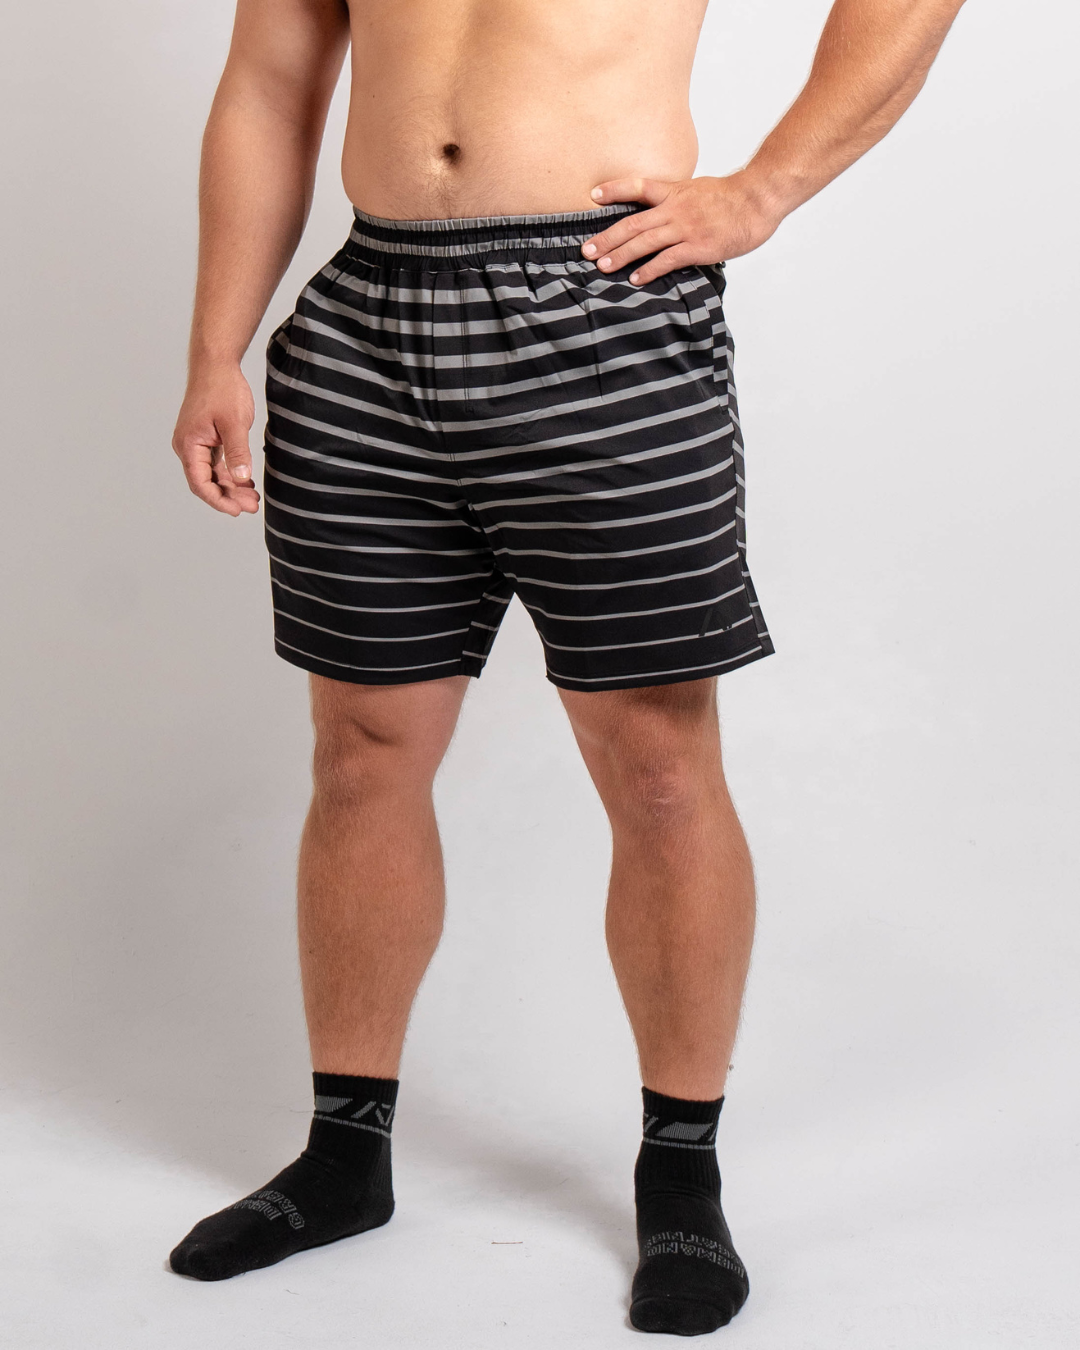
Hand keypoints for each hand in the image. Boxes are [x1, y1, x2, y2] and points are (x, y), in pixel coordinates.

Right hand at [172, 363, 259, 515]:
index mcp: (189, 445)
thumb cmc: (222, 388)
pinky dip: (230, 473)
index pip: (200, 484)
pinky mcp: (205, 438)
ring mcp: (196, 443)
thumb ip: (238, 452)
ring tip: (253, 498)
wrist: (216, 364)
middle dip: (229, 496)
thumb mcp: (235, 423)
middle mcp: (187, 447)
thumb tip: (242, 479)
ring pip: (212, 474)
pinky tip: (246, 482)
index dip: (219, 500)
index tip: (238, 510)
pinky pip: (216, 463)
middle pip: (206, 482)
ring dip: (231, 487)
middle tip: (252, 507)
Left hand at [581, 172, 783, 285]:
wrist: (759, 199)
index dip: (614, 190)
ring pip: (645, 242)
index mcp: (676, 192)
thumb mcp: (701, 190)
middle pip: (633, 222)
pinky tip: (636, 279)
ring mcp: (686, 228)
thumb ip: (681, 201)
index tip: (593, 195)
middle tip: (587, 250)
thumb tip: (666, 213)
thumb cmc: (734, 198)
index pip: (639, 187)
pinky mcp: (698, 247)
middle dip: (607, 237)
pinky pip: (667, 260)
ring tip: (603, 266)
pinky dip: (649, 270)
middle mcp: (676, 209)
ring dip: (621, 255)